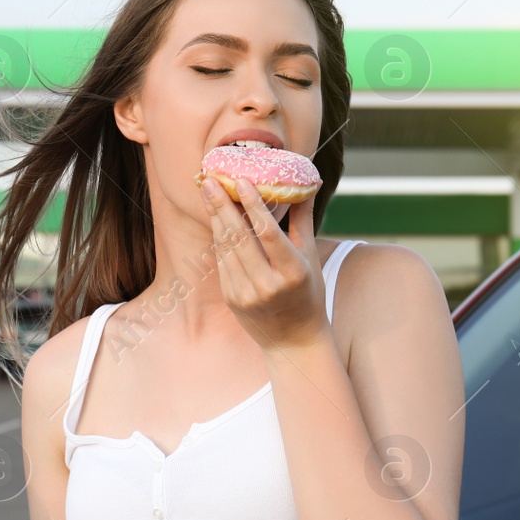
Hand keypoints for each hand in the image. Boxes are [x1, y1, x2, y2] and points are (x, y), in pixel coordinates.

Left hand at [200, 174, 327, 352]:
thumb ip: (303, 220)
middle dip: (222, 205)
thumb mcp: (311, 258)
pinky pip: (222, 261)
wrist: (293, 341)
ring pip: (226, 247)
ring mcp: (246, 294)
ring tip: (208, 191)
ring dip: (215, 217)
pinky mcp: (231, 299)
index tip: (240, 180)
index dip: (253, 205)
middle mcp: (267, 285)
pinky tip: (215, 218)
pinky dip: (218, 237)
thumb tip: (305, 184)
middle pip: (239, 237)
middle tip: (209, 179)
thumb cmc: (308, 293)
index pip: (268, 233)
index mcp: (293, 272)